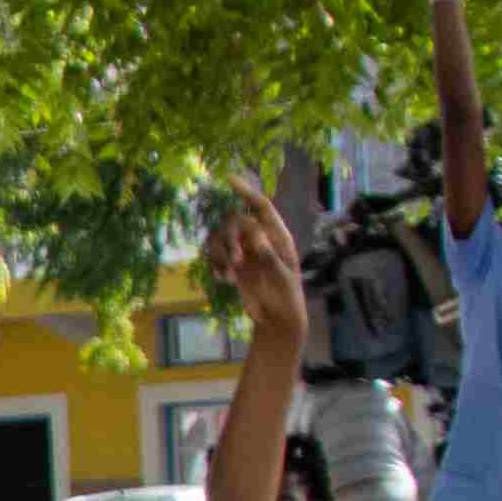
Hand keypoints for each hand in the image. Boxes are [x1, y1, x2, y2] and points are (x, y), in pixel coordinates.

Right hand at [212, 183, 310, 364]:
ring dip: (220, 253)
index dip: (246, 192)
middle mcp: (258, 239)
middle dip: (229, 237)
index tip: (228, 180)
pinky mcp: (232, 266)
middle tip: (235, 261)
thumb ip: (269, 255)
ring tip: (230, 275)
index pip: (261, 207)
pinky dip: (216, 265)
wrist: (277, 320)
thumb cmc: (286, 299)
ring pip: (220, 237)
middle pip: (234, 221)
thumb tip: (255, 232)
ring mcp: (243, 251)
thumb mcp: (282, 279)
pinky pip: (214, 255)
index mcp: (277, 236)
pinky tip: (224, 280)